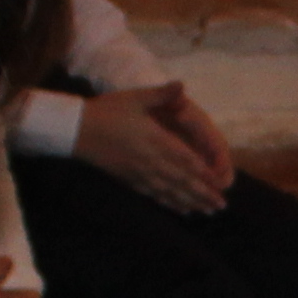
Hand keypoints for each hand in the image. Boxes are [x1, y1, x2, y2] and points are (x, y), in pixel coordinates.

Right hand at [75, 84, 234, 217]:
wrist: (76, 129)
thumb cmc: (106, 111)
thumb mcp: (134, 98)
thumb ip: (161, 94)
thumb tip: (182, 85)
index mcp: (155, 140)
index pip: (185, 160)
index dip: (203, 173)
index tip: (220, 183)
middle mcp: (151, 160)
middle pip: (181, 181)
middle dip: (202, 194)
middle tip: (221, 206)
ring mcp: (140, 173)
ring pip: (170, 192)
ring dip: (190, 202)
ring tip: (207, 212)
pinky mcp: (129, 180)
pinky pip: (153, 195)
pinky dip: (169, 203)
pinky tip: (181, 211)